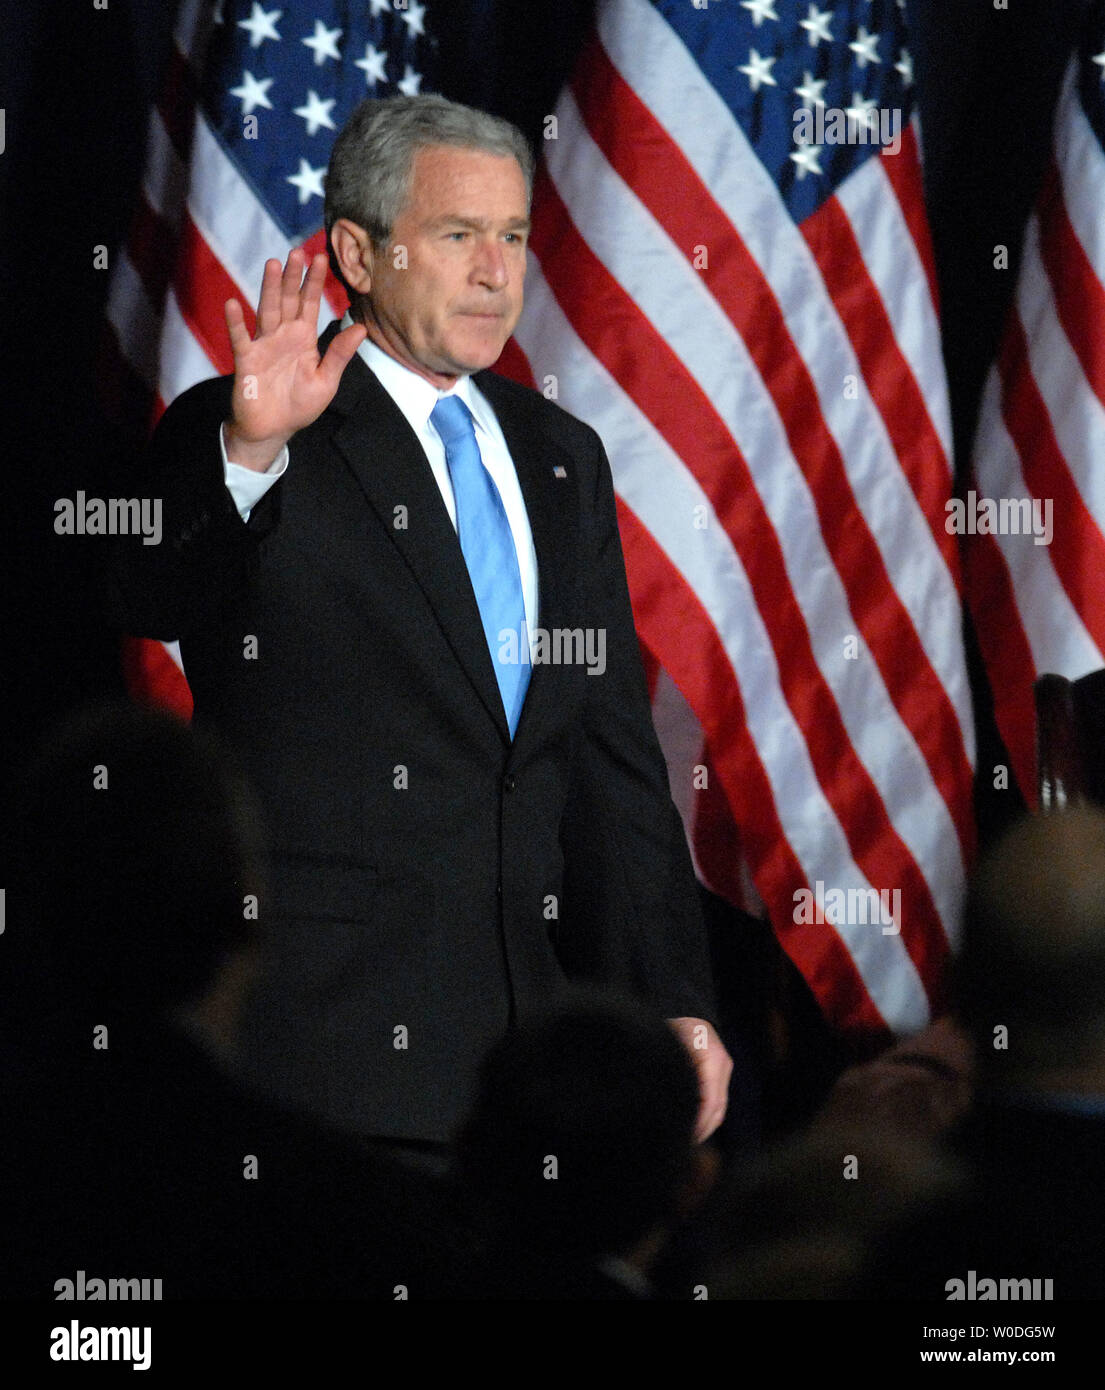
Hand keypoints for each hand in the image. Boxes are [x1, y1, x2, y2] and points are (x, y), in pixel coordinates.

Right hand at [223, 249, 366, 469]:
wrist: (273, 429)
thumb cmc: (299, 405)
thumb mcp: (326, 381)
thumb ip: (339, 354)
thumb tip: (361, 328)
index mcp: (303, 339)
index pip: (309, 304)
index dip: (314, 282)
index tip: (321, 258)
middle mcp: (283, 336)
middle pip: (288, 301)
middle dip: (293, 278)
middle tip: (297, 252)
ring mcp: (263, 345)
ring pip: (267, 311)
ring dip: (269, 289)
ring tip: (273, 265)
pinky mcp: (246, 360)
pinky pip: (240, 339)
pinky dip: (236, 323)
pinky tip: (232, 303)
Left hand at [668, 1017, 732, 1142]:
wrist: (678, 1005)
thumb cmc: (668, 1028)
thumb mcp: (666, 1052)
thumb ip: (674, 1080)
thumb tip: (672, 1108)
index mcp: (711, 1061)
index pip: (711, 1105)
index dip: (698, 1126)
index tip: (683, 1139)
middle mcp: (722, 1065)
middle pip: (718, 1109)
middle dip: (701, 1130)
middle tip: (682, 1145)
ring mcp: (723, 1067)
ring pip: (719, 1106)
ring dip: (704, 1124)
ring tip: (686, 1138)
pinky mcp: (719, 1069)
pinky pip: (716, 1098)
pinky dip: (705, 1113)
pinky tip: (691, 1122)